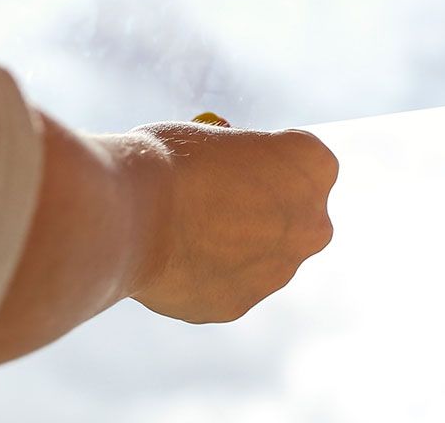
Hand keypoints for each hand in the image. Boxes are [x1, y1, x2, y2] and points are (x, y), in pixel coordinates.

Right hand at [113, 121, 338, 323]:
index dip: (267, 159)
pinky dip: (205, 276)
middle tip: (217, 200)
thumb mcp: (216, 138)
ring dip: (234, 246)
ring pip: (262, 256)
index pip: (303, 161)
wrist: (131, 216)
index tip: (238, 160)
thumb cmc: (170, 162)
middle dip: (265, 210)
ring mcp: (280, 270)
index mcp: (314, 166)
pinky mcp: (242, 305)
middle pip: (295, 215)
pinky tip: (173, 259)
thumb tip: (230, 179)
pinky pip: (227, 286)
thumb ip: (240, 165)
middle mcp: (311, 223)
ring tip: (184, 231)